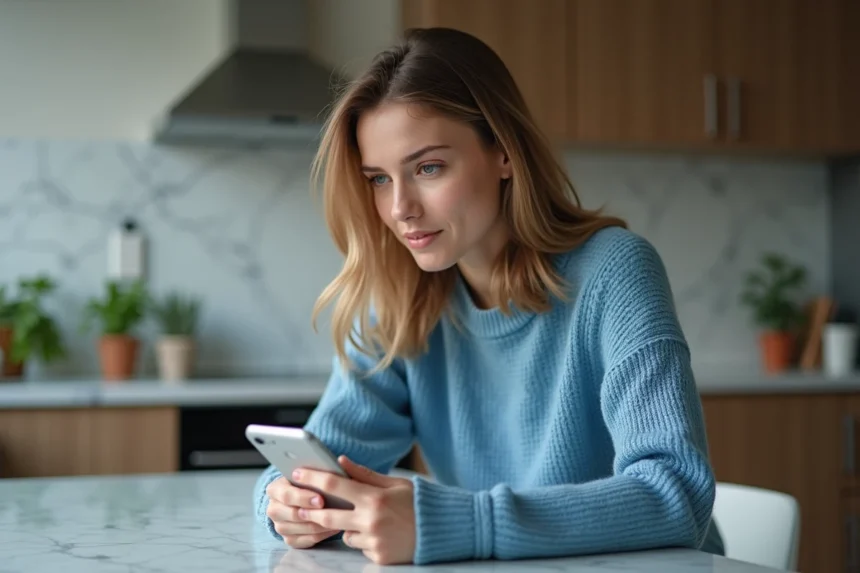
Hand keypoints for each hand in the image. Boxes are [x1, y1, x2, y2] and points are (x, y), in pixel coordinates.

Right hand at [265, 476, 340, 548]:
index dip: (303, 498)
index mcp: (274, 489)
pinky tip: (334, 528)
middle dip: (313, 513)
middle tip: (331, 511)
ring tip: (338, 519)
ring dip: (321, 525)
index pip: (286, 495)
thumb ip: (314, 472)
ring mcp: (280, 526)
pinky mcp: (289, 539)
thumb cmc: (305, 482)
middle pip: (293, 514)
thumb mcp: (306, 473)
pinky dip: (322, 534)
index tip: (321, 499)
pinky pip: (307, 540)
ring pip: (302, 529)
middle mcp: (273, 509)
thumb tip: (335, 467)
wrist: (299, 497)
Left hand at [292, 455, 415, 565]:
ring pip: (344, 534)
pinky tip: (381, 534)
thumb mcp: (395, 484)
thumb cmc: (418, 503)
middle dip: (313, 511)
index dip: (313, 479)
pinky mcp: (379, 557)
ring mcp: (374, 541)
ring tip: (367, 521)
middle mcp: (371, 520)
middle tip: (303, 507)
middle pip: (329, 515)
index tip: (297, 474)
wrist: (442, 531)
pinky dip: (364, 540)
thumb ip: (365, 474)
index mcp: (375, 497)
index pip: (335, 486)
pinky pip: (359, 547)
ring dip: (347, 527)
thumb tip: (341, 461)